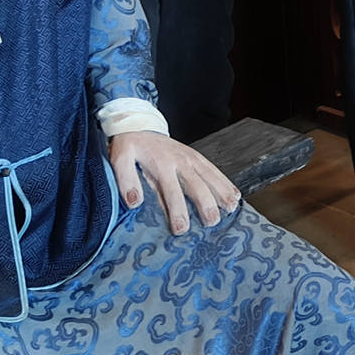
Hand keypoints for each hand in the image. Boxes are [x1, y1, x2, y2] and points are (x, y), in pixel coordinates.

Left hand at [109, 131, 240, 233]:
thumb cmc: (130, 147)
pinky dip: (225, 182)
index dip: (177, 210)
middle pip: (196, 184)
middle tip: (212, 222)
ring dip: (221, 192)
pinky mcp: (196, 157)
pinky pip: (213, 169)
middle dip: (206, 204)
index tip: (182, 229)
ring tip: (231, 208)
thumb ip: (126, 180)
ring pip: (210, 176)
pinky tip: (234, 194)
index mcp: (161, 164)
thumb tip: (134, 202)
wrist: (139, 125)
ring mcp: (191, 158)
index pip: (171, 190)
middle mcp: (180, 161)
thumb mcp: (120, 160)